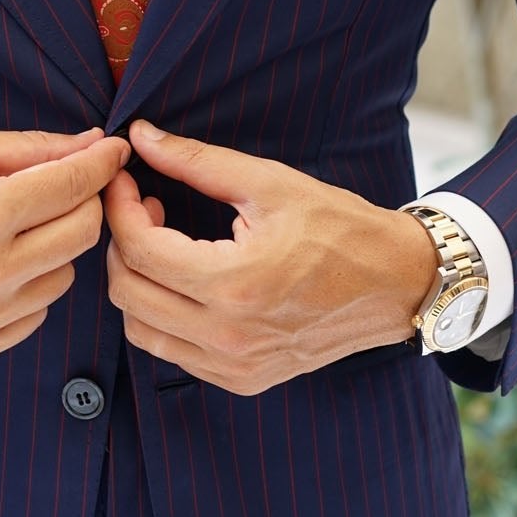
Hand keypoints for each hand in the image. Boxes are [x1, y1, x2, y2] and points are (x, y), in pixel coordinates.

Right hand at [0, 126, 129, 363]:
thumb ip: (29, 149)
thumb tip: (94, 144)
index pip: (74, 186)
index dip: (102, 162)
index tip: (114, 151)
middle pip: (83, 233)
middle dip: (82, 202)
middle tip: (64, 186)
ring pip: (64, 275)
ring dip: (53, 247)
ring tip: (12, 228)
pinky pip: (35, 312)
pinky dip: (27, 285)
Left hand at [103, 120, 437, 394]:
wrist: (397, 284)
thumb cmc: (341, 229)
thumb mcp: (270, 184)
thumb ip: (197, 162)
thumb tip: (140, 137)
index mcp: (235, 284)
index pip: (140, 249)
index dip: (120, 208)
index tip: (126, 181)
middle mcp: (229, 335)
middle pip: (128, 292)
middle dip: (121, 243)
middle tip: (144, 209)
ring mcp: (235, 365)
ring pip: (141, 329)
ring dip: (138, 283)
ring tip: (165, 245)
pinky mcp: (242, 380)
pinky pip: (172, 352)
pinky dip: (162, 316)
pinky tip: (186, 280)